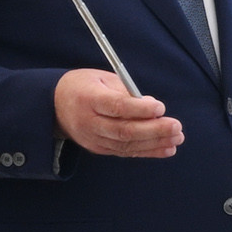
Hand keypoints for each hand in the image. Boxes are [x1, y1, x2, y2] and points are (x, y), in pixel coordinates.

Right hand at [54, 68, 179, 157]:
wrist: (55, 105)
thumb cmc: (84, 86)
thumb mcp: (102, 79)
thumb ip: (127, 92)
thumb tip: (153, 107)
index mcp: (88, 99)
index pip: (116, 107)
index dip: (140, 109)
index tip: (160, 107)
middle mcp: (89, 122)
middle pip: (123, 130)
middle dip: (153, 130)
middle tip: (176, 126)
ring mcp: (93, 138)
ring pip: (126, 144)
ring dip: (155, 143)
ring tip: (176, 138)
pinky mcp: (98, 148)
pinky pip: (125, 152)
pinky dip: (147, 151)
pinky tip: (166, 149)